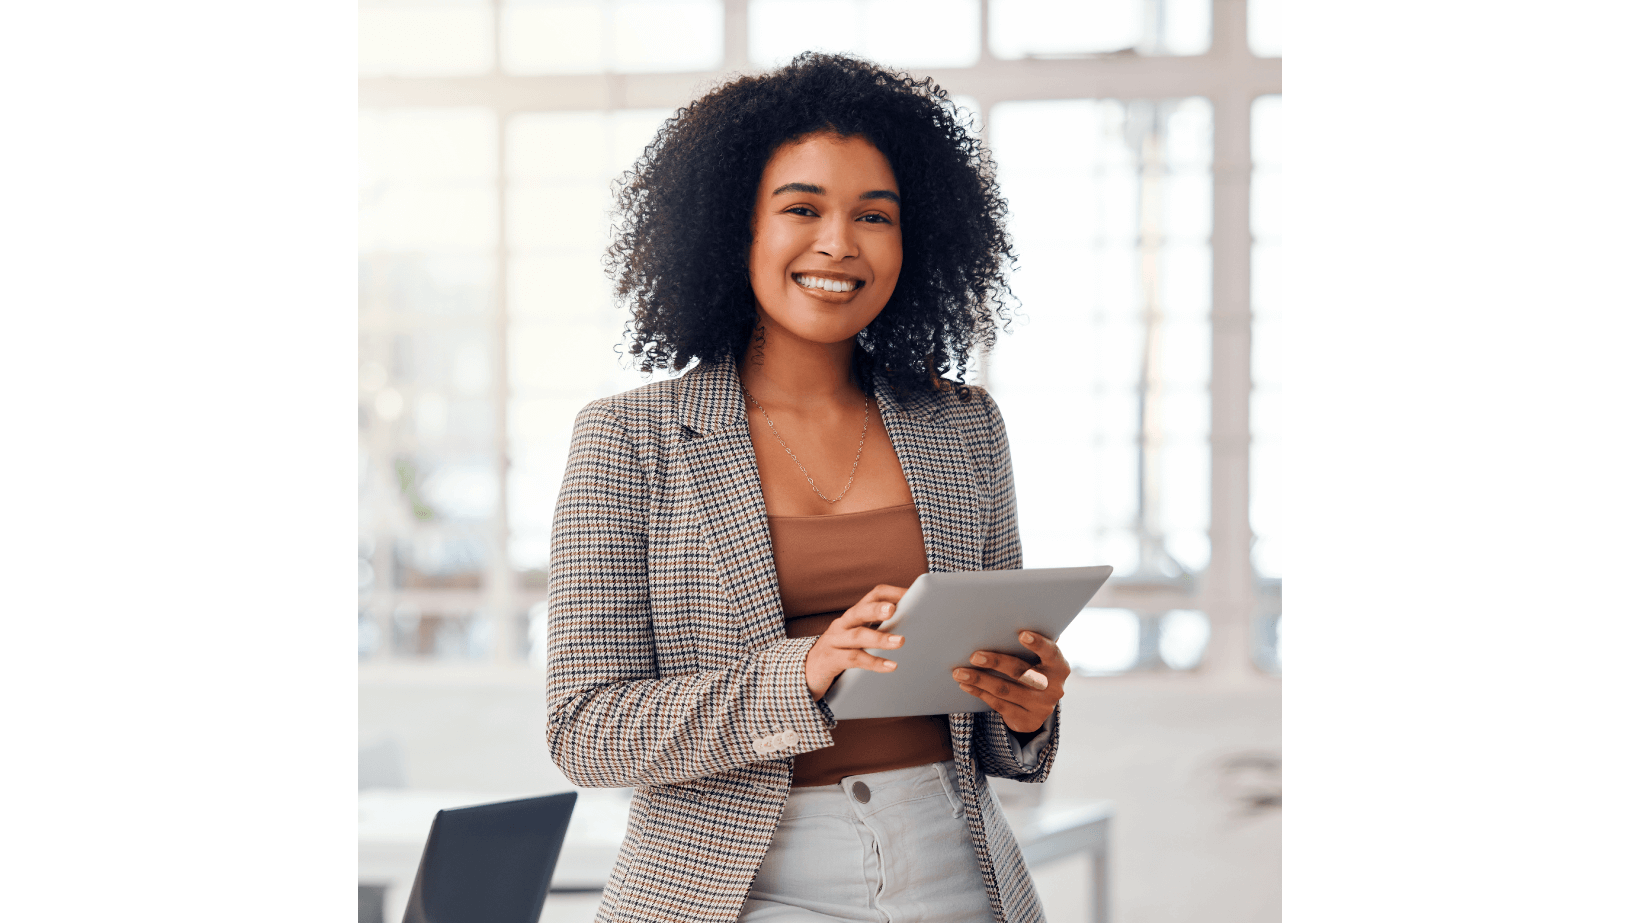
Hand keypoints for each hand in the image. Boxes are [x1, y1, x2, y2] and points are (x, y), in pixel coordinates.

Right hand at [803, 585, 905, 699]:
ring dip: (880, 638)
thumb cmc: (840, 653)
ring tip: (901, 641)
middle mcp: (843, 624)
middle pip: (860, 611)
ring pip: (857, 636)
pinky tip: (890, 665)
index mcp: (854, 615)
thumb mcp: (858, 638)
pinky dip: (873, 662)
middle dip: (878, 609)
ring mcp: (834, 641)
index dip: (892, 593)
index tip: (913, 594)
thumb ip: (878, 630)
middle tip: (894, 609)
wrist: (807, 673)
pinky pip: (853, 659)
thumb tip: (915, 627)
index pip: (873, 595)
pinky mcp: (830, 660)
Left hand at [952, 630, 1067, 733]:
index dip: (1038, 644)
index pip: (1051, 653)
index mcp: (1059, 667)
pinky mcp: (1027, 721)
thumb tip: (1004, 622)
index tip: (1021, 634)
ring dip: (979, 680)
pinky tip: (965, 685)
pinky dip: (979, 692)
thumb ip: (1030, 645)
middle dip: (995, 662)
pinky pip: (998, 704)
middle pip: (1020, 672)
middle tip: (974, 656)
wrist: (1037, 708)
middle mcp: (1053, 688)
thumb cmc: (1033, 671)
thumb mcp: (1038, 660)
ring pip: (1004, 690)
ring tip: (959, 672)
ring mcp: (1041, 707)